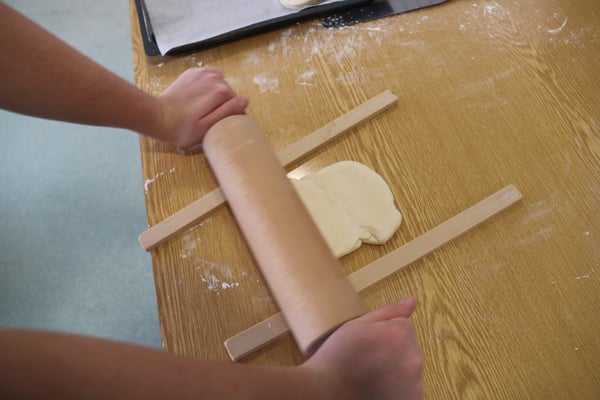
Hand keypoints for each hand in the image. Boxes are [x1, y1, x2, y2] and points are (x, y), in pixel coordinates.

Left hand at [156, 67, 248, 147]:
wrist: (157, 116)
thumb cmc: (183, 128)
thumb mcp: (208, 126)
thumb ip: (228, 111)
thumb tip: (245, 100)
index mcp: (221, 91)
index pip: (237, 102)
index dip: (231, 114)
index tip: (220, 124)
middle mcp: (214, 77)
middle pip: (228, 92)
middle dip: (223, 103)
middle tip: (209, 117)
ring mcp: (201, 72)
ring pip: (219, 83)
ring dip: (216, 93)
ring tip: (204, 107)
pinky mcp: (191, 72)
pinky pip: (208, 77)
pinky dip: (207, 85)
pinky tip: (198, 97)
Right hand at [302, 297, 422, 399]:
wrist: (327, 390)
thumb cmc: (338, 355)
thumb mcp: (358, 324)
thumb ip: (389, 312)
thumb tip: (413, 300)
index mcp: (400, 334)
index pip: (404, 326)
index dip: (386, 333)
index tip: (370, 343)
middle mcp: (413, 357)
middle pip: (409, 347)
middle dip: (394, 350)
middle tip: (369, 359)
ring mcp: (415, 382)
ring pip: (410, 368)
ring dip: (398, 369)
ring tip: (373, 375)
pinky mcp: (412, 399)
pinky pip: (410, 388)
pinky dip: (399, 388)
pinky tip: (379, 388)